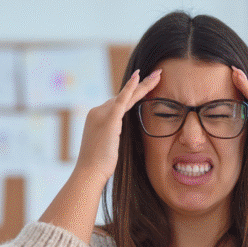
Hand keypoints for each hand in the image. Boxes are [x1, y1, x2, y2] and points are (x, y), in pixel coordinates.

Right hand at [74, 68, 161, 184]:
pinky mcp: (109, 119)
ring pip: (127, 95)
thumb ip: (114, 137)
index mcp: (97, 118)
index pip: (117, 104)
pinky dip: (130, 88)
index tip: (143, 88)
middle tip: (156, 74)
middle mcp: (98, 112)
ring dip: (143, 84)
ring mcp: (102, 113)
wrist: (89, 172)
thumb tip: (120, 139)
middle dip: (141, 85)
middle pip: (123, 96)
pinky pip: (122, 99)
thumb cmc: (98, 165)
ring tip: (158, 75)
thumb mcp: (107, 147)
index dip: (131, 95)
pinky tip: (139, 77)